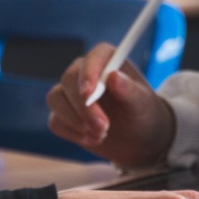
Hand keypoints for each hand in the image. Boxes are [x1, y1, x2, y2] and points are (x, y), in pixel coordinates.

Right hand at [46, 42, 176, 168]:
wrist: (139, 139)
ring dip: (75, 121)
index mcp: (107, 60)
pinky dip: (72, 133)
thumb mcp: (143, 104)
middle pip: (69, 80)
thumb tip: (114, 76)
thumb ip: (129, 90)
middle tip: (102, 127)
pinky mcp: (63, 114)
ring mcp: (71, 93)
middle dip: (84, 107)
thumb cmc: (144, 114)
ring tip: (101, 135)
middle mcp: (85, 71)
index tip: (89, 94)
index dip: (88, 74)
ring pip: (56, 99)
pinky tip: (92, 139)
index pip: (92, 59)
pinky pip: (55, 121)